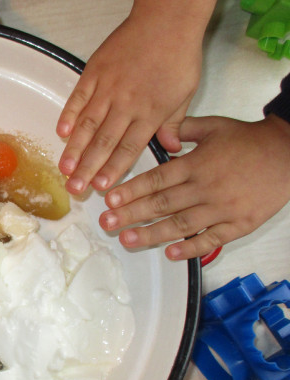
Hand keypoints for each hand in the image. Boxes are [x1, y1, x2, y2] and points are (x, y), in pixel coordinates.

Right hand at [56, 0, 219, 194]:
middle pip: (104, 142)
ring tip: (64, 169)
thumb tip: (171, 149)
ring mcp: (108, 87)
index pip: (129, 147)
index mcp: (151, 111)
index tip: (102, 187)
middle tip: (75, 188)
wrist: (167, 18)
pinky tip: (61, 133)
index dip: (114, 169)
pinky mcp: (94, 71)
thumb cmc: (179, 54)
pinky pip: (78, 97)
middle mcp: (126, 103)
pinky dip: (68, 115)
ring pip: (87, 124)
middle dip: (88, 168)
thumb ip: (174, 122)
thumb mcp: (186, 92)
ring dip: (74, 149)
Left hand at [99, 115, 289, 259]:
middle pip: (163, 204)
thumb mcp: (213, 126)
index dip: (131, 190)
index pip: (157, 179)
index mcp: (196, 164)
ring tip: (128, 239)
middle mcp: (206, 187)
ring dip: (153, 233)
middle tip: (107, 222)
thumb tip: (157, 133)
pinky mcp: (240, 224)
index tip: (110, 199)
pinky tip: (171, 253)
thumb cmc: (248, 139)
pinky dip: (191, 248)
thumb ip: (182, 130)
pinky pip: (212, 239)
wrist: (289, 152)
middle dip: (131, 214)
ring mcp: (223, 208)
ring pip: (182, 224)